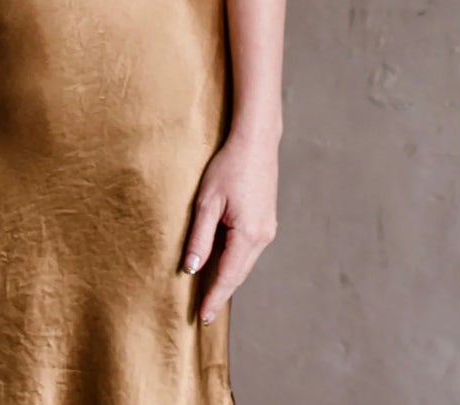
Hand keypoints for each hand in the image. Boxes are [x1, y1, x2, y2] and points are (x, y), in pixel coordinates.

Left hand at [181, 128, 278, 323]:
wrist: (256, 141)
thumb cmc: (229, 167)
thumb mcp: (207, 201)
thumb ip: (200, 238)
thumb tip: (191, 268)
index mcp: (248, 234)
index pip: (227, 276)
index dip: (214, 298)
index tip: (202, 318)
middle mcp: (263, 236)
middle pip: (239, 274)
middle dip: (221, 293)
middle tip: (204, 314)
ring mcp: (268, 228)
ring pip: (245, 263)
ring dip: (229, 278)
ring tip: (211, 294)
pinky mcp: (267, 220)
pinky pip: (249, 250)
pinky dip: (236, 261)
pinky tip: (223, 265)